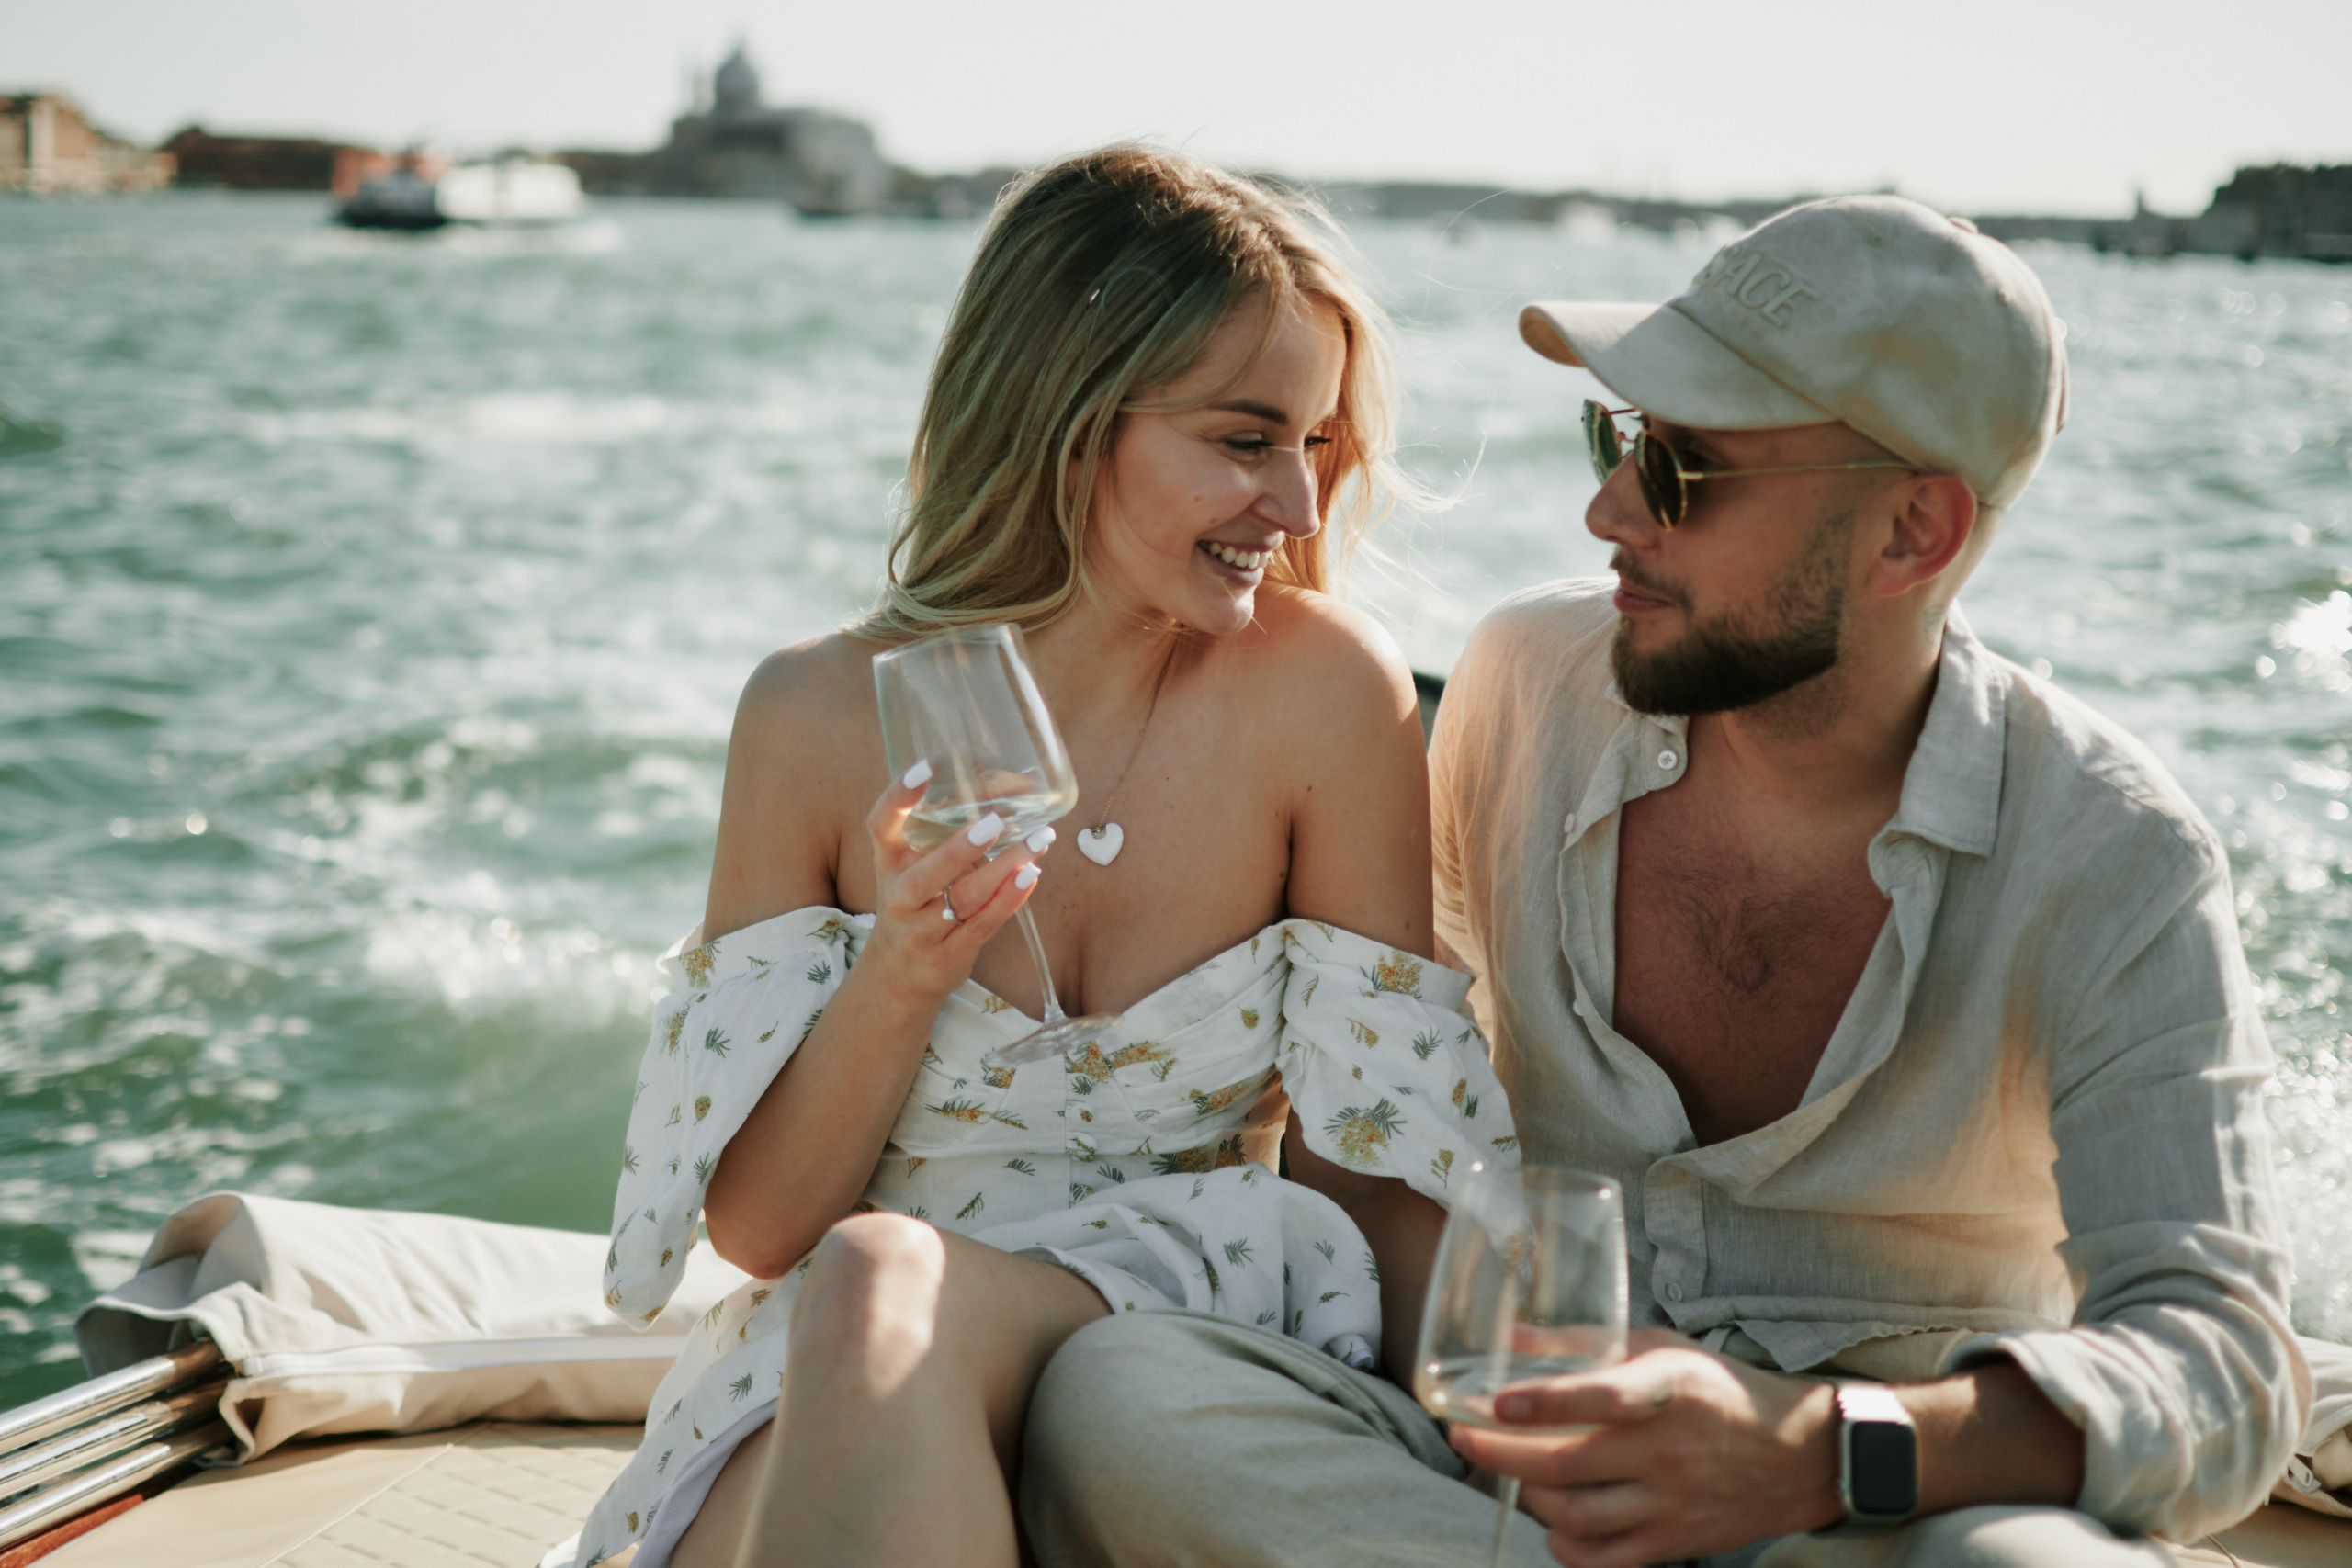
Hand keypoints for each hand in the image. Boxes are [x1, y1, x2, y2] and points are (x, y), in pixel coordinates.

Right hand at [859, 761, 1051, 1004]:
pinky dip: (1010, 899)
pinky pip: (983, 925)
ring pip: (965, 898)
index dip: (898, 797)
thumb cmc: (917, 904)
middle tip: (995, 822)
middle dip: (961, 848)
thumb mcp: (915, 867)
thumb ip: (949, 835)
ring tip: (1038, 842)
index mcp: (889, 863)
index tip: (924, 768)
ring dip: (1004, 868)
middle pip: (926, 873)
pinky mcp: (948, 955)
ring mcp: (921, 930)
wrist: (897, 976)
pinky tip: (1031, 876)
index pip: (881, 825)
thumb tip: (1017, 787)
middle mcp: (899, 896)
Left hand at [1445, 1329, 1840, 1567]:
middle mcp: (1668, 1451)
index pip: (1600, 1397)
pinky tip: (1554, 1523)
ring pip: (1577, 1515)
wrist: (1798, 1455)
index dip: (1542, 1402)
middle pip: (1567, 1465)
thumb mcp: (1662, 1348)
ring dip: (1530, 1497)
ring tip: (1515, 1473)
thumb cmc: (1721, 1390)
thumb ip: (1586, 1343)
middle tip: (1464, 1437)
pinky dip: (1566, 1548)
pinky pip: (1605, 1559)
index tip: (1495, 1401)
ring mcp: (1671, 1503)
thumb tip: (1511, 1336)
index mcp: (1669, 1391)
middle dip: (1501, 1454)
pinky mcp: (1675, 1542)